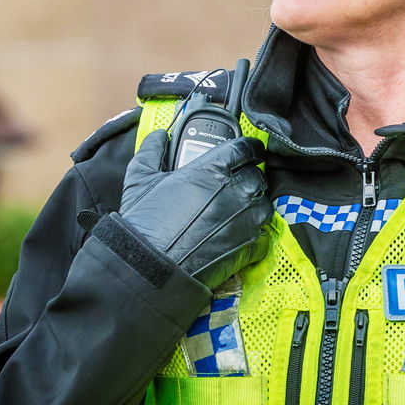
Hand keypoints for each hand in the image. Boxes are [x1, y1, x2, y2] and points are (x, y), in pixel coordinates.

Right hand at [117, 129, 270, 289]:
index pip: (244, 148)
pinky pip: (263, 236)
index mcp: (211, 170)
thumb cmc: (145, 223)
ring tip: (240, 208)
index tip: (251, 151)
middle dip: (250, 177)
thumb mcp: (140, 179)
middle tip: (238, 182)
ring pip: (264, 205)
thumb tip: (159, 137)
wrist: (149, 268)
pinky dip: (255, 234)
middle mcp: (234, 192)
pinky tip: (240, 234)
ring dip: (255, 204)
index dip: (250, 148)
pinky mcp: (246, 248)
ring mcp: (244, 221)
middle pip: (257, 176)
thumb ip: (152, 151)